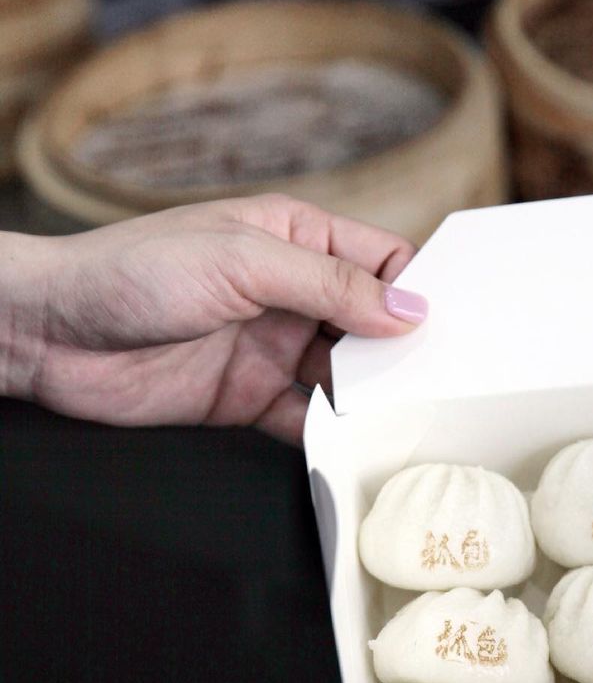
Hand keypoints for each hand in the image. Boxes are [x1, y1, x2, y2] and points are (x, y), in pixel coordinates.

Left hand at [0, 195, 425, 441]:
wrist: (50, 334)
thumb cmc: (131, 271)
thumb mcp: (242, 261)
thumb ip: (329, 285)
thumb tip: (408, 310)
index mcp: (294, 238)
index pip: (381, 260)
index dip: (418, 290)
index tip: (452, 325)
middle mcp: (289, 293)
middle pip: (372, 325)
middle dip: (404, 352)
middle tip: (439, 382)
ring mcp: (270, 348)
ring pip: (345, 376)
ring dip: (372, 397)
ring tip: (403, 417)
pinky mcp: (247, 399)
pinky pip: (305, 419)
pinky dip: (330, 434)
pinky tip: (349, 444)